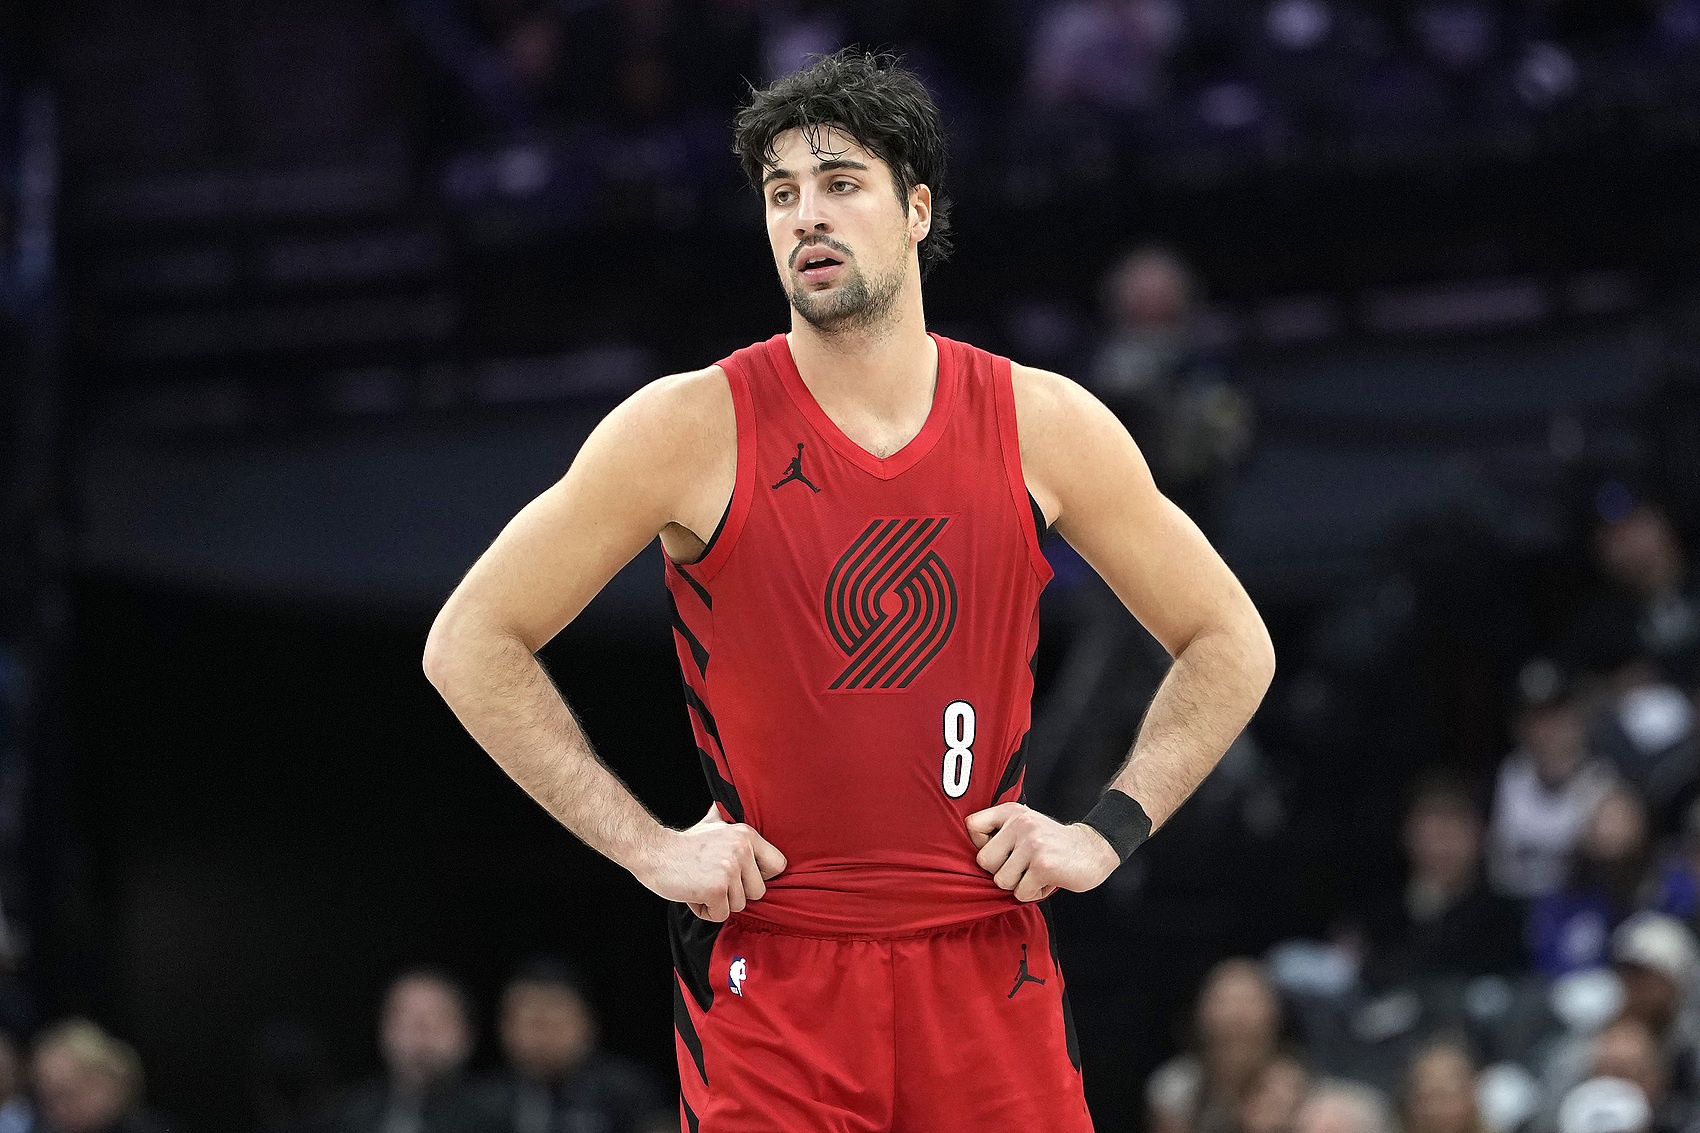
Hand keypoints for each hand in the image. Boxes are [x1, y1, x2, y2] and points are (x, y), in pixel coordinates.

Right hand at [636, 805, 787, 921]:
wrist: (654, 851)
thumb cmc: (685, 844)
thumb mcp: (713, 823)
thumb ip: (729, 817)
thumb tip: (735, 795)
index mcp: (746, 834)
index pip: (778, 865)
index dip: (760, 875)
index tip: (742, 875)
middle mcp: (742, 849)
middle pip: (758, 891)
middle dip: (736, 893)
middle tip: (713, 879)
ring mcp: (730, 868)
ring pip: (739, 905)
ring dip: (719, 902)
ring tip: (701, 884)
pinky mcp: (716, 888)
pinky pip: (721, 915)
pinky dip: (706, 911)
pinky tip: (694, 893)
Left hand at [965, 803, 1119, 901]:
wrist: (1093, 849)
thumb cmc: (1053, 843)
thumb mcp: (1026, 825)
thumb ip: (1000, 832)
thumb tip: (968, 853)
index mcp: (1012, 812)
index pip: (972, 826)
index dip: (980, 845)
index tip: (1001, 851)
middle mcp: (1020, 824)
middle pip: (984, 861)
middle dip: (1001, 871)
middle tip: (1022, 867)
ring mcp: (1032, 844)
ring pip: (1002, 880)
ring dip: (1019, 885)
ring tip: (1036, 873)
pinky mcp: (1043, 865)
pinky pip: (1021, 893)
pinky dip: (1033, 894)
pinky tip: (1046, 881)